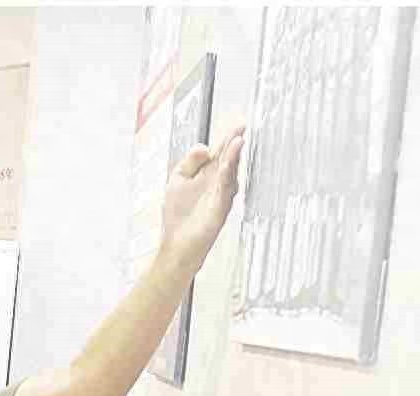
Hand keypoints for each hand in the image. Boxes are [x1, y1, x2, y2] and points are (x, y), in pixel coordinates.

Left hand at [160, 125, 245, 269]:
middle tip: (241, 126)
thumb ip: (189, 161)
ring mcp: (220, 193)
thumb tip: (204, 147)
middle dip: (234, 142)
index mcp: (206, 174)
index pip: (219, 151)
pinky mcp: (221, 205)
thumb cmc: (178, 218)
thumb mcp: (177, 180)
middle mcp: (216, 182)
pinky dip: (229, 172)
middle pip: (228, 157)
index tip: (236, 125)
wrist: (179, 245)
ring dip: (233, 154)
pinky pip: (227, 185)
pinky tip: (230, 161)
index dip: (227, 138)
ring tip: (237, 139)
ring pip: (230, 169)